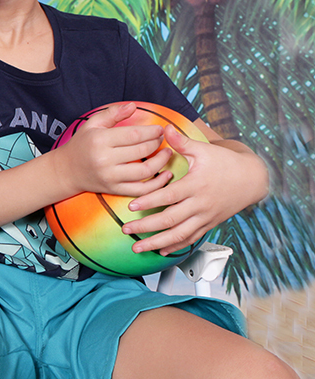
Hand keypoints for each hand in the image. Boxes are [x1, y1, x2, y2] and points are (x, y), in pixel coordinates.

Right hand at [55, 102, 173, 198]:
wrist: (66, 171)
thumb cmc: (81, 145)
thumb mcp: (92, 124)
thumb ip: (113, 113)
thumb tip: (133, 106)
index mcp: (100, 140)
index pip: (134, 134)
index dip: (152, 131)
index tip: (159, 129)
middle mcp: (105, 160)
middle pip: (142, 151)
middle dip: (157, 144)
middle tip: (162, 139)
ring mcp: (110, 177)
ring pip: (145, 171)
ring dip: (161, 162)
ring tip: (167, 154)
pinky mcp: (114, 190)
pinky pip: (140, 190)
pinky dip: (157, 184)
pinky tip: (165, 175)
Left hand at [121, 125, 266, 254]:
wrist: (252, 179)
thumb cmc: (225, 162)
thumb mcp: (204, 150)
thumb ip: (182, 142)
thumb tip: (165, 127)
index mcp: (195, 185)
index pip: (168, 196)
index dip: (149, 202)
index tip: (131, 206)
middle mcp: (200, 204)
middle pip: (170, 219)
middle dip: (146, 226)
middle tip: (126, 229)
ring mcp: (205, 217)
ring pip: (179, 234)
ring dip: (157, 243)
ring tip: (138, 248)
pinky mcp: (210, 224)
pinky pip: (191, 238)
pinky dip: (175, 246)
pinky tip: (161, 251)